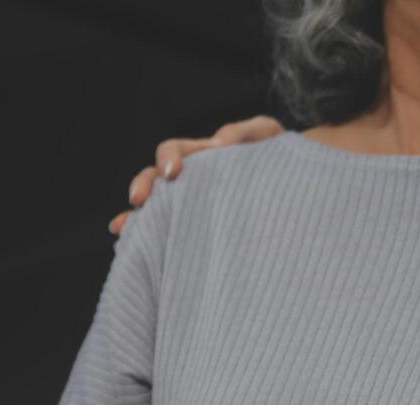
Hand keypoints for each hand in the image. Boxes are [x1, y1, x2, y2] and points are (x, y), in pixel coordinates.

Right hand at [109, 115, 284, 234]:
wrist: (297, 184)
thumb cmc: (278, 155)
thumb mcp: (267, 135)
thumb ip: (247, 133)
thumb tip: (219, 144)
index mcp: (203, 156)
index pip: (174, 152)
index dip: (168, 159)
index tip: (173, 173)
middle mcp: (192, 182)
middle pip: (155, 181)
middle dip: (143, 188)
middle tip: (138, 202)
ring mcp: (195, 208)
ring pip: (157, 211)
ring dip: (137, 221)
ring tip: (123, 234)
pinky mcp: (204, 232)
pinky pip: (174, 238)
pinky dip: (154, 245)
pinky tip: (141, 257)